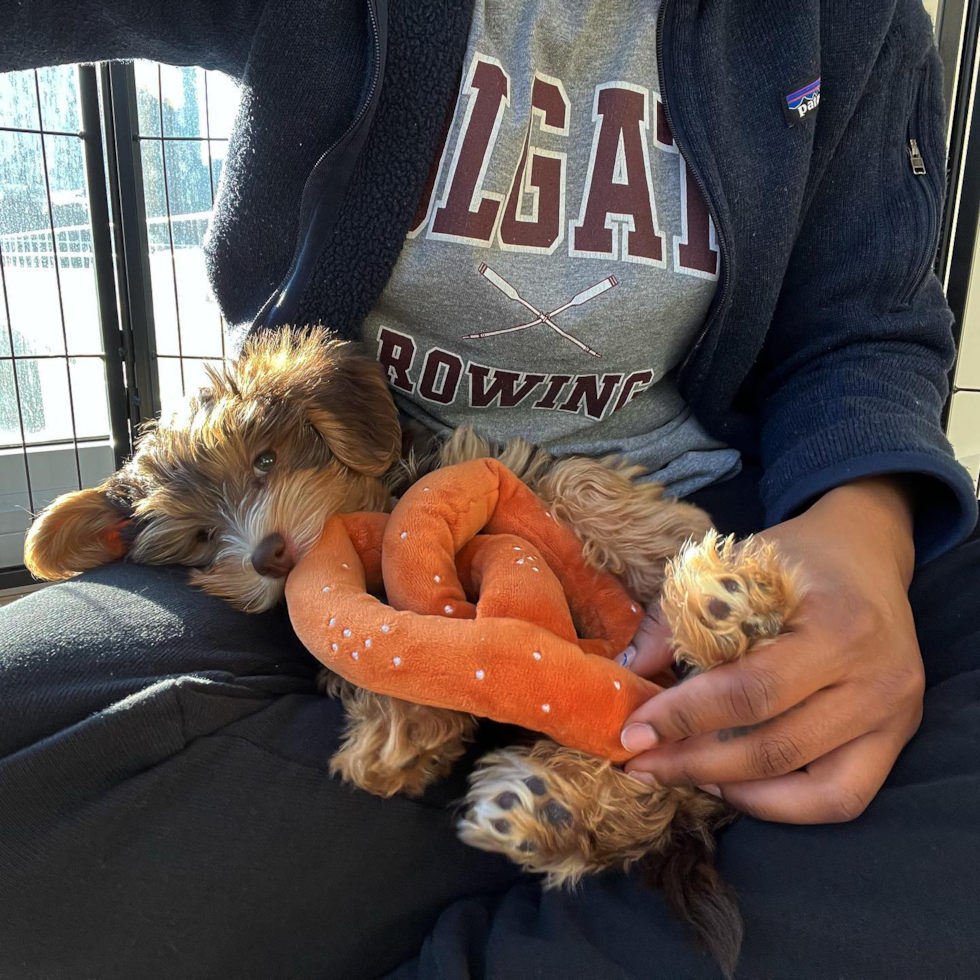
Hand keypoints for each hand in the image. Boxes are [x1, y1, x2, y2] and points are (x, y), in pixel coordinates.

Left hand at [620, 477, 923, 823]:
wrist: (867, 549)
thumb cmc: (794, 557)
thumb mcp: (733, 566)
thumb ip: (679, 617)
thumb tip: (630, 671)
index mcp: (837, 625)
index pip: (750, 692)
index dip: (684, 719)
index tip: (633, 733)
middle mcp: (878, 678)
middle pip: (777, 748)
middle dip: (695, 764)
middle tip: (643, 765)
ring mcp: (895, 714)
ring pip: (816, 791)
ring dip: (737, 793)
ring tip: (683, 776)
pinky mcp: (901, 736)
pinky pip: (844, 797)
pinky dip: (784, 804)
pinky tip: (734, 785)